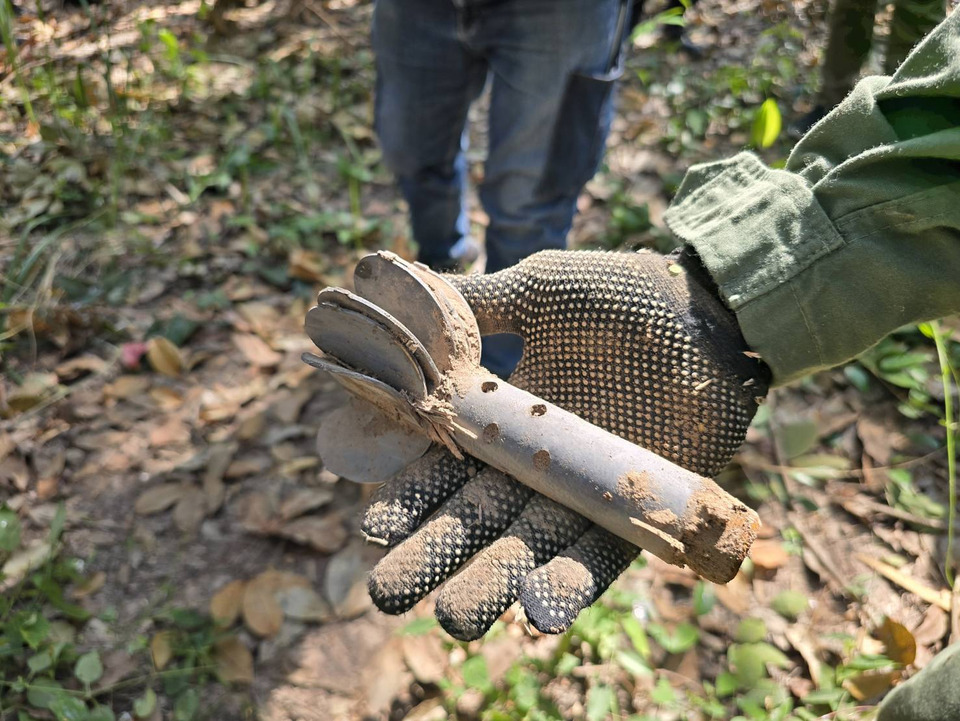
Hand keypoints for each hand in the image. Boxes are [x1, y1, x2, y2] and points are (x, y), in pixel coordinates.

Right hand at [361, 249, 768, 639]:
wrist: (707, 310)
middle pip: (476, 520)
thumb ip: (472, 304)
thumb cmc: (621, 295)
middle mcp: (537, 465)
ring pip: (528, 549)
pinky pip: (598, 557)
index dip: (412, 498)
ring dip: (492, 585)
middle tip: (388, 595)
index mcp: (505, 420)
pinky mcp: (636, 510)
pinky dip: (569, 583)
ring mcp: (584, 492)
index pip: (446, 468)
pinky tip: (535, 612)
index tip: (375, 527)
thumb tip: (393, 296)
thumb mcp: (536, 292)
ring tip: (453, 620)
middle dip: (434, 557)